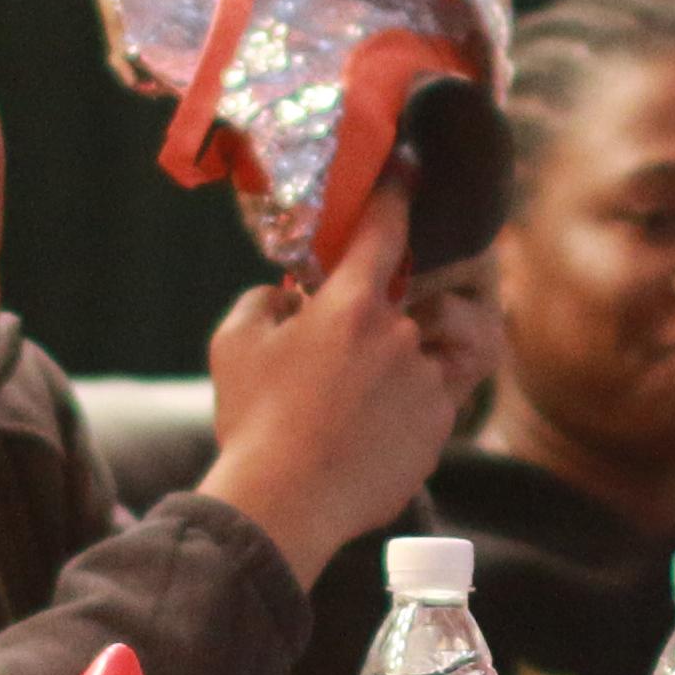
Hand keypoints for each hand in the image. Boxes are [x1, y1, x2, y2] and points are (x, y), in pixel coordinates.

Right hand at [193, 180, 482, 587]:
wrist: (284, 503)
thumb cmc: (253, 419)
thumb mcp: (234, 343)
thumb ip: (264, 300)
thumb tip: (287, 295)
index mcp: (351, 305)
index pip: (385, 229)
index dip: (396, 194)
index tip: (407, 171)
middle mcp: (400, 335)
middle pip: (395, 310)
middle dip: (364, 328)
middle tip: (326, 367)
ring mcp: (427, 383)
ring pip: (413, 359)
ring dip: (386, 374)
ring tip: (343, 413)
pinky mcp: (440, 429)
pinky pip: (427, 403)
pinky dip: (400, 413)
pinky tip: (362, 439)